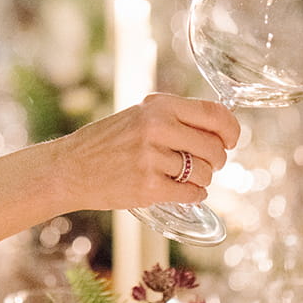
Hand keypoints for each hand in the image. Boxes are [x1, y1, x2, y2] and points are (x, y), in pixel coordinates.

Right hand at [57, 93, 239, 210]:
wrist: (70, 168)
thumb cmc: (108, 142)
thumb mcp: (140, 115)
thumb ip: (175, 117)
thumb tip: (220, 126)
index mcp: (159, 106)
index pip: (214, 113)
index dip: (232, 129)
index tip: (232, 139)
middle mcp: (157, 127)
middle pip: (215, 147)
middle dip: (218, 160)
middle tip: (208, 164)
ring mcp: (152, 158)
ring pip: (205, 173)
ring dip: (203, 180)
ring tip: (186, 178)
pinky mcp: (147, 187)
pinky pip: (191, 194)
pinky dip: (193, 196)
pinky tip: (183, 192)